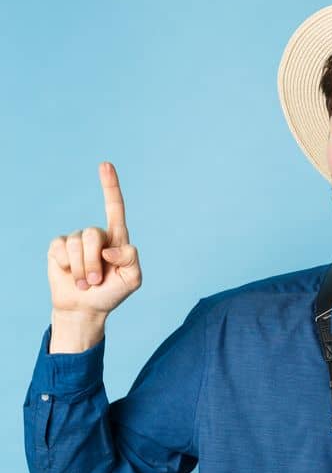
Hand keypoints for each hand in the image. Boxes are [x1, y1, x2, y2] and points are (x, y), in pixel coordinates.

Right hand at [48, 162, 142, 316]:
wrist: (86, 308)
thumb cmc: (112, 293)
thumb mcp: (132, 280)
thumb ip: (131, 260)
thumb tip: (109, 248)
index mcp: (117, 238)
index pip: (115, 208)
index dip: (110, 186)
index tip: (105, 164)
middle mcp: (96, 235)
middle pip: (93, 235)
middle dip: (93, 263)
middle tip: (96, 282)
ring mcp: (76, 240)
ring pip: (76, 244)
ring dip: (81, 269)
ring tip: (86, 283)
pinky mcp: (58, 247)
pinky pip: (60, 249)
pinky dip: (66, 266)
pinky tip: (69, 273)